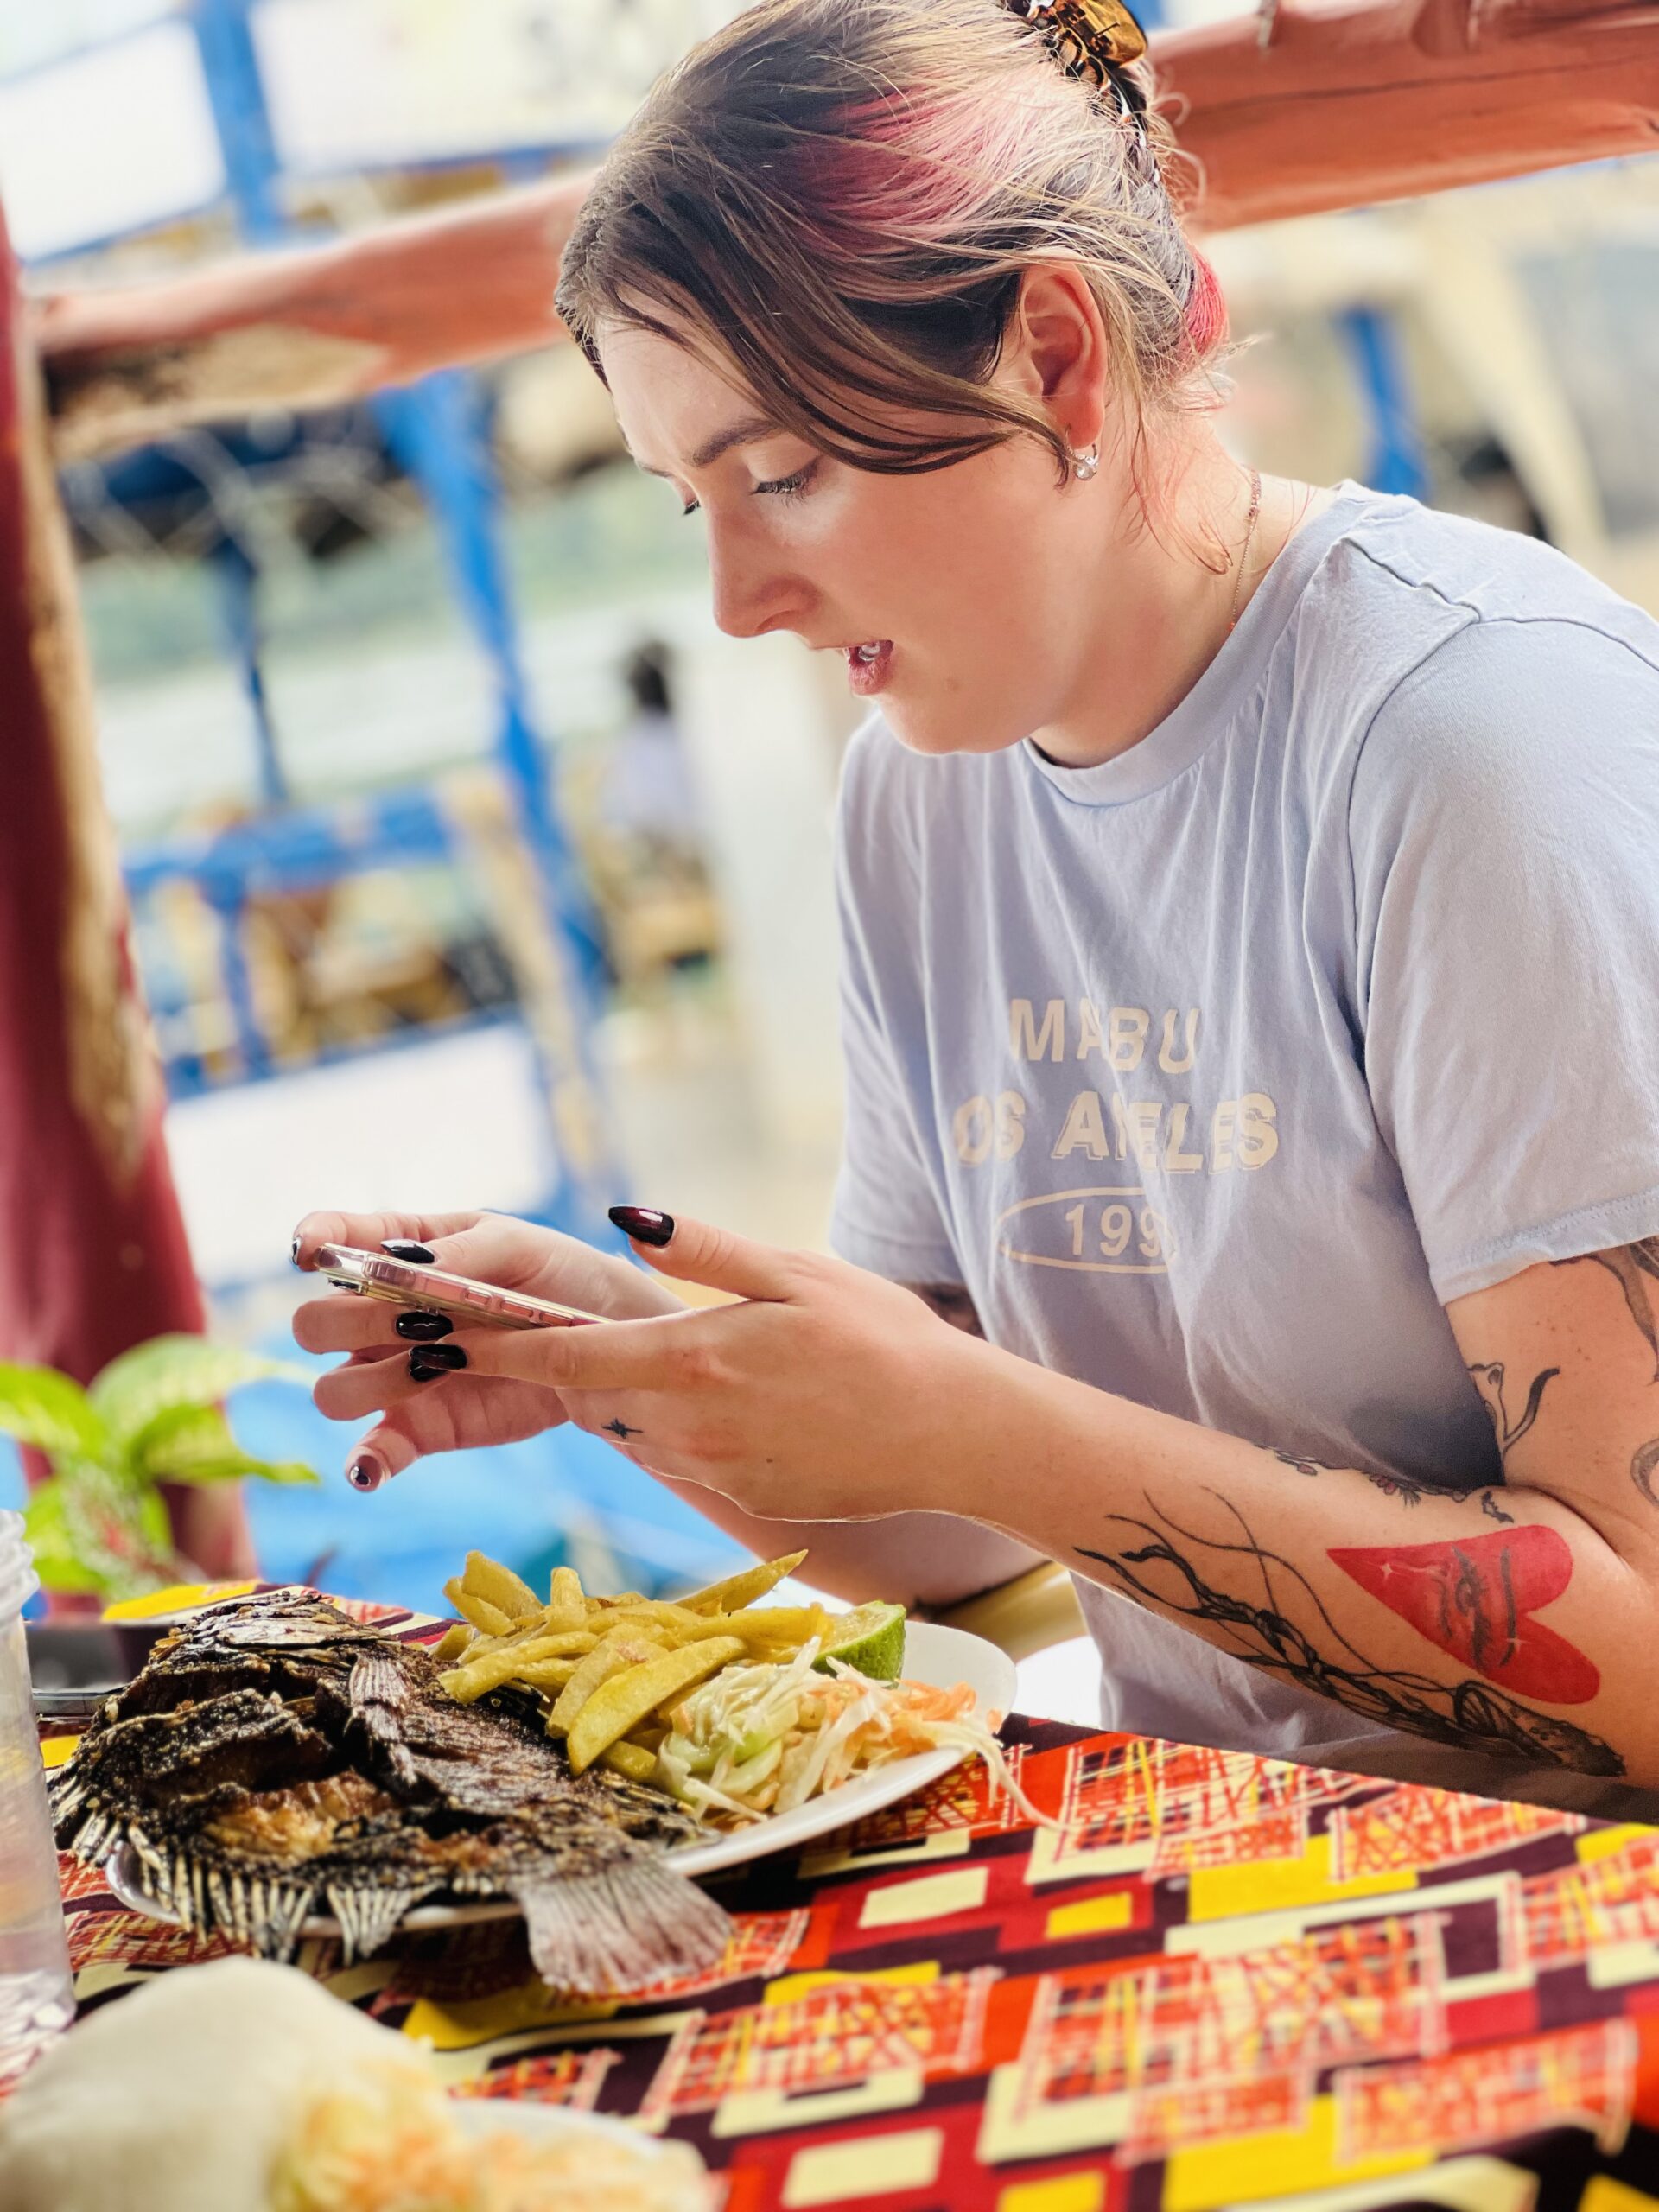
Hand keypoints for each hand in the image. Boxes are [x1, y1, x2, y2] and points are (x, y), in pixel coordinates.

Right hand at [290, 1209, 680, 1486]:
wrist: (607, 1345)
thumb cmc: (560, 1278)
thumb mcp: (519, 1247)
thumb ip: (459, 1257)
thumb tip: (403, 1272)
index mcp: (402, 1254)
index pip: (331, 1241)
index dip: (311, 1242)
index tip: (309, 1253)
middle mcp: (383, 1316)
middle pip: (314, 1324)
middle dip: (347, 1323)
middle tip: (417, 1322)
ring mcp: (396, 1375)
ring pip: (333, 1391)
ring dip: (371, 1384)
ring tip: (435, 1369)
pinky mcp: (421, 1430)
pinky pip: (371, 1454)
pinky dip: (366, 1464)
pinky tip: (377, 1466)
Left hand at [419, 1211, 994, 1522]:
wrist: (954, 1436)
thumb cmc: (883, 1337)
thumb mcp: (796, 1271)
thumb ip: (703, 1251)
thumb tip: (626, 1219)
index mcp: (691, 1361)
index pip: (564, 1358)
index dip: (493, 1345)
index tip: (432, 1333)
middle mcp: (686, 1426)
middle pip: (588, 1396)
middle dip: (545, 1367)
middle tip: (493, 1335)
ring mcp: (712, 1470)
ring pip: (634, 1426)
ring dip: (617, 1395)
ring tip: (626, 1356)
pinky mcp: (739, 1497)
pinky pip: (684, 1454)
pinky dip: (676, 1424)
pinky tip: (728, 1397)